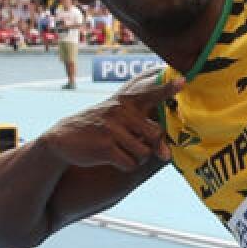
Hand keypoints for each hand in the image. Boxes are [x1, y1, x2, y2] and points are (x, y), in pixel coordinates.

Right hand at [45, 72, 184, 171]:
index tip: (183, 81)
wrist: (62, 139)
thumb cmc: (100, 129)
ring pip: (144, 153)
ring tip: (120, 151)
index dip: (168, 88)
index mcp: (126, 102)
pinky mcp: (105, 146)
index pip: (152, 93)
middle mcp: (121, 111)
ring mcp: (112, 128)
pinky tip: (112, 159)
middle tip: (133, 144)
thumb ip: (145, 131)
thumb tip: (166, 156)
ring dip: (136, 158)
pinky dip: (126, 166)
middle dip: (150, 145)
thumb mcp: (118, 118)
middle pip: (156, 134)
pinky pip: (130, 164)